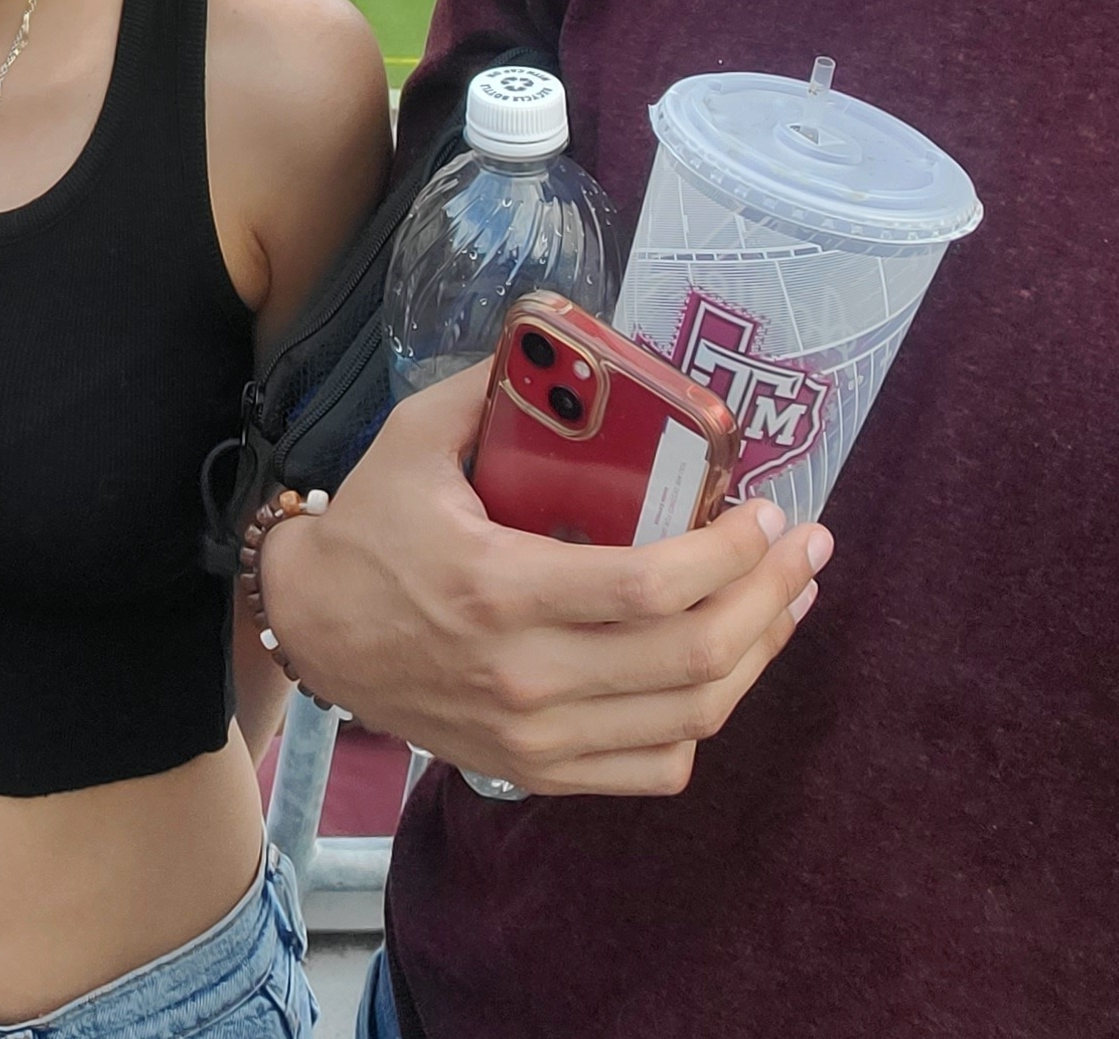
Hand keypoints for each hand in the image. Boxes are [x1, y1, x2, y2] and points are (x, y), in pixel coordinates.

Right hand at [253, 363, 833, 796]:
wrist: (314, 629)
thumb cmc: (368, 528)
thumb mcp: (411, 440)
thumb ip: (488, 389)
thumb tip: (566, 346)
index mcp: (498, 589)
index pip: (650, 586)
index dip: (730, 553)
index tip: (766, 512)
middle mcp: (524, 675)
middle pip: (693, 656)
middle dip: (772, 597)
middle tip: (804, 549)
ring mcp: (535, 736)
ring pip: (692, 716)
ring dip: (760, 655)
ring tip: (788, 601)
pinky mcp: (537, 770)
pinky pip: (657, 767)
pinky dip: (704, 722)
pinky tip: (720, 671)